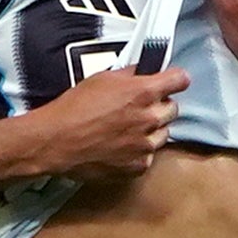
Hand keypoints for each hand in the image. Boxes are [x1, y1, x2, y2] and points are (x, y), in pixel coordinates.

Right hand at [19, 64, 189, 181]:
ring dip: (151, 130)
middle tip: (140, 107)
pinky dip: (139, 151)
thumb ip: (129, 75)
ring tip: (126, 129)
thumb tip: (142, 72)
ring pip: (163, 133)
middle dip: (160, 106)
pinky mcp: (139, 165)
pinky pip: (149, 155)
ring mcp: (146, 145)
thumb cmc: (74, 109)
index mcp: (143, 93)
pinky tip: (120, 146)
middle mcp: (149, 118)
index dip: (176, 80)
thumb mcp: (101, 79)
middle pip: (173, 109)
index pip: (180, 80)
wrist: (57, 141)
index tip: (174, 82)